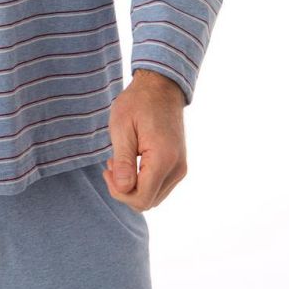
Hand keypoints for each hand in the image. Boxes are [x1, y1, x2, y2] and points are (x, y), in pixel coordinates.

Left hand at [102, 69, 187, 211]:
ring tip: (120, 160)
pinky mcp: (179, 165)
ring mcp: (180, 168)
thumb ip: (124, 162)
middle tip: (112, 163)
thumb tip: (123, 190)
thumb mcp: (122, 128)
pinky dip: (143, 181)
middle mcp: (177, 168)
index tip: (108, 169)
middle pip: (148, 202)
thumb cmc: (138, 103)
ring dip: (134, 186)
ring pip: (154, 197)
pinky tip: (132, 161)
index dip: (119, 192)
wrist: (161, 86)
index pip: (142, 199)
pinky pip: (159, 186)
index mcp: (164, 159)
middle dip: (125, 190)